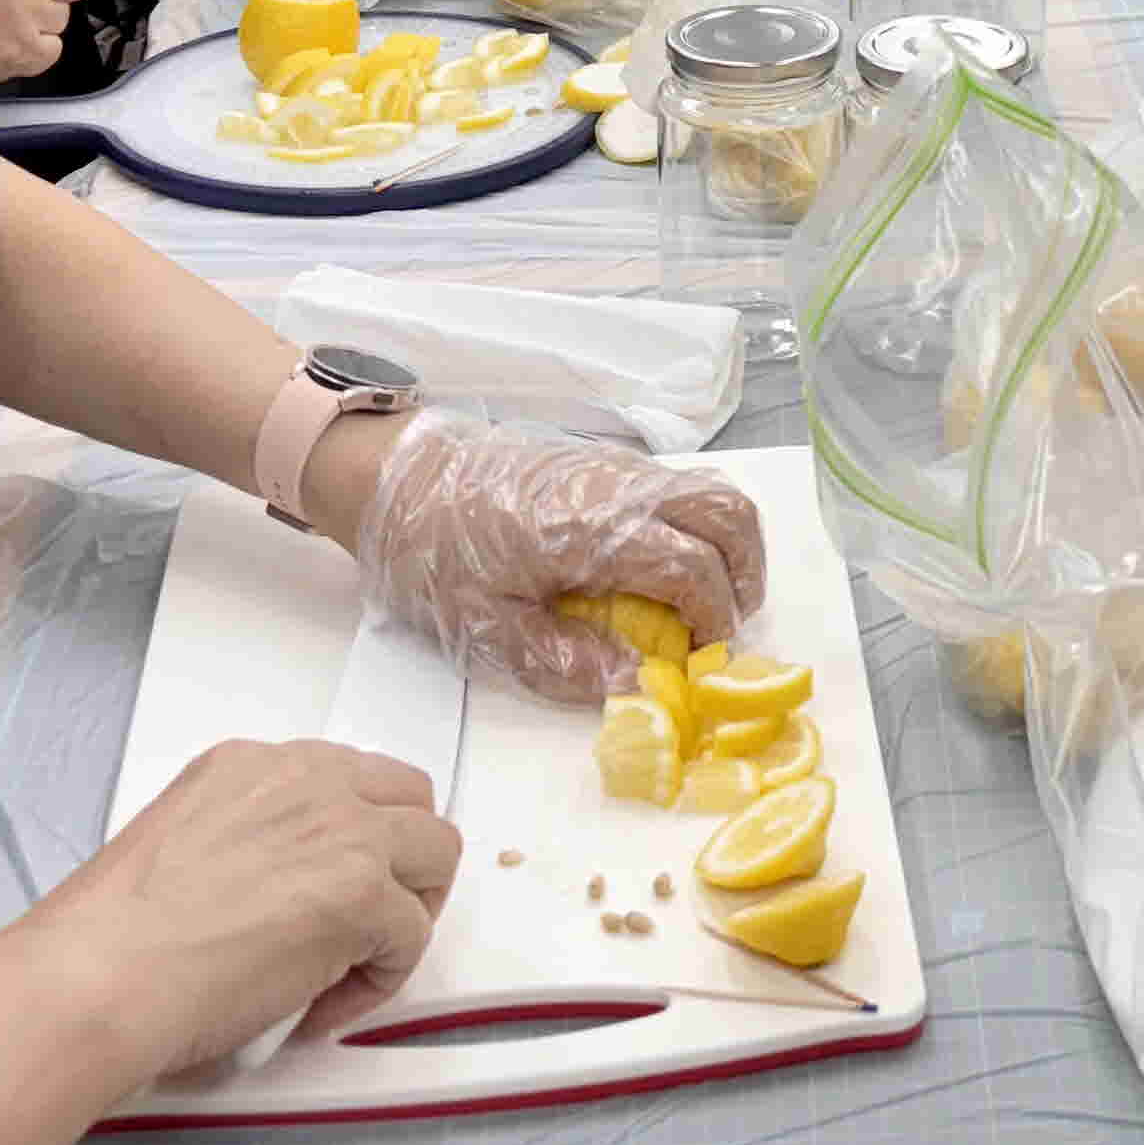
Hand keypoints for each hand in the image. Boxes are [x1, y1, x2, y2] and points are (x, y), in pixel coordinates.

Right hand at [11, 739, 459, 1081]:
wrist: (95, 979)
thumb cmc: (111, 939)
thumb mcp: (185, 842)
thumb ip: (251, 842)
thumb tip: (286, 892)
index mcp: (256, 765)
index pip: (352, 779)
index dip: (356, 838)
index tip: (327, 891)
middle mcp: (308, 779)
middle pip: (413, 803)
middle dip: (405, 863)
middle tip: (365, 927)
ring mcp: (343, 831)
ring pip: (436, 855)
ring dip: (407, 912)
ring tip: (351, 967)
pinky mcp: (362, 894)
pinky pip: (412, 936)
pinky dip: (380, 980)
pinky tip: (318, 1009)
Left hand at [350, 414, 771, 699]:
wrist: (398, 477)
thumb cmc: (434, 552)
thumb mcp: (486, 628)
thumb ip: (566, 661)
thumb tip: (637, 682)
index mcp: (594, 530)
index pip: (693, 568)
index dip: (713, 619)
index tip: (701, 660)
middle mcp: (621, 488)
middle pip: (729, 513)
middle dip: (745, 574)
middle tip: (722, 627)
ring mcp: (619, 467)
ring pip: (712, 491)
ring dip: (728, 546)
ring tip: (702, 601)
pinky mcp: (608, 462)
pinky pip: (680, 486)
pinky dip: (698, 526)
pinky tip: (662, 571)